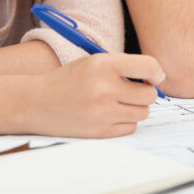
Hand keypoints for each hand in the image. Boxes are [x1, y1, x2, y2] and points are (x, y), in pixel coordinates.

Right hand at [21, 53, 164, 137]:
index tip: (153, 75)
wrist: (36, 102)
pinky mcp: (100, 132)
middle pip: (149, 94)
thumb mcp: (94, 61)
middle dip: (146, 91)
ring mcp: (102, 113)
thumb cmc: (69, 79)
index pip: (148, 66)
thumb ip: (125, 66)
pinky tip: (111, 114)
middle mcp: (104, 89)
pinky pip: (130, 127)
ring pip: (143, 112)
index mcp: (103, 65)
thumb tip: (157, 78)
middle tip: (134, 90)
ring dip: (136, 107)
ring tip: (119, 102)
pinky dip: (126, 121)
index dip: (156, 72)